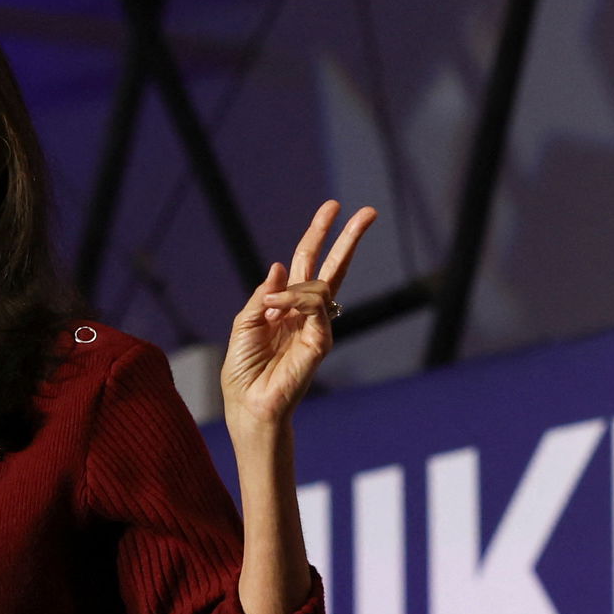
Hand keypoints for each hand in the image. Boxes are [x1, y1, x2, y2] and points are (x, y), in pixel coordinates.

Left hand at [221, 200, 375, 432]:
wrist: (249, 405)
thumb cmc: (243, 372)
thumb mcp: (245, 324)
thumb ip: (263, 295)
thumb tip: (280, 265)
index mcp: (288, 305)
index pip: (307, 262)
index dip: (319, 234)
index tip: (333, 207)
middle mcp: (306, 313)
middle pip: (333, 267)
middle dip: (349, 238)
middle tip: (370, 211)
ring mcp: (317, 327)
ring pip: (320, 286)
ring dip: (292, 291)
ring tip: (270, 312)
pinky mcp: (321, 342)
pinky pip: (315, 308)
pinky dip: (294, 302)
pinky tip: (276, 312)